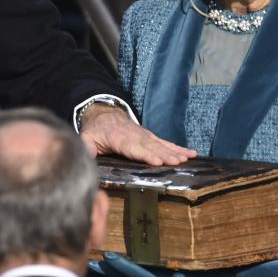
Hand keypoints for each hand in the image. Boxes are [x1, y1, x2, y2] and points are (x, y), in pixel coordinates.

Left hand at [79, 104, 195, 165]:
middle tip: (177, 162)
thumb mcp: (86, 138)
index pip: (133, 148)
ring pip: (160, 144)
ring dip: (174, 151)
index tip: (157, 161)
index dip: (145, 154)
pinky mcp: (151, 137)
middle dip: (164, 154)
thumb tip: (87, 157)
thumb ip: (87, 148)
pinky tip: (191, 153)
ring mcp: (144, 136)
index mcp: (118, 138)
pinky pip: (166, 142)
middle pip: (151, 146)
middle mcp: (134, 136)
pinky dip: (179, 148)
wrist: (104, 114)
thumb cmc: (96, 130)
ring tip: (187, 158)